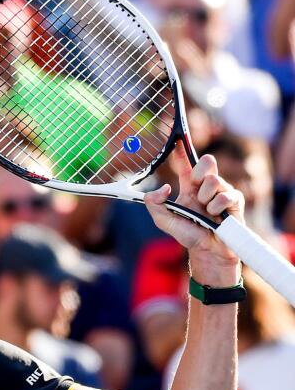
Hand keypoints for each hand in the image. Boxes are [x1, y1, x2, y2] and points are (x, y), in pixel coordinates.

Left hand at [144, 148, 243, 284]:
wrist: (207, 251)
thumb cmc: (188, 234)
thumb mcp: (163, 221)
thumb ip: (154, 204)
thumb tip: (163, 188)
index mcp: (189, 188)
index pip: (186, 165)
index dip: (182, 152)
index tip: (178, 139)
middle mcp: (206, 187)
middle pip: (207, 162)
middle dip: (200, 171)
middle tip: (196, 186)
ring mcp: (222, 192)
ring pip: (214, 180)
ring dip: (206, 198)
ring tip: (205, 212)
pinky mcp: (235, 201)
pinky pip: (225, 195)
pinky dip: (216, 208)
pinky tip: (216, 217)